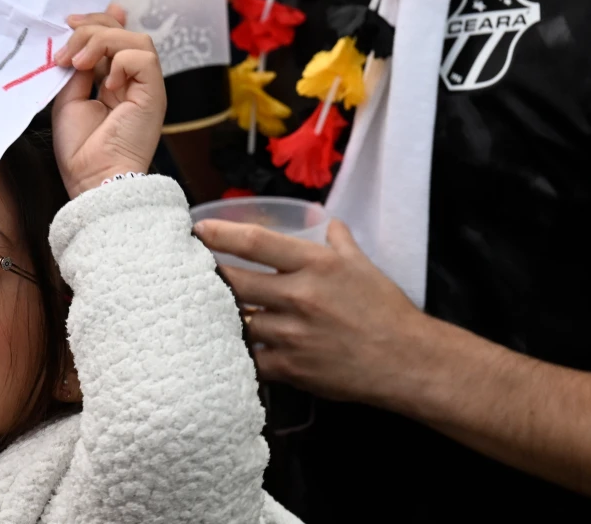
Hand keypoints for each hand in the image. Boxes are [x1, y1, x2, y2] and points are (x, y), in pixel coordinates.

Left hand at [50, 10, 164, 197]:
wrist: (94, 178)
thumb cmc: (81, 149)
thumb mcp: (68, 98)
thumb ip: (77, 70)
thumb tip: (78, 44)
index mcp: (114, 80)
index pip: (114, 37)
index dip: (97, 21)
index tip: (70, 21)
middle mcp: (133, 80)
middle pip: (124, 31)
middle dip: (91, 29)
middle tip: (65, 50)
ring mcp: (146, 87)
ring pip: (136, 39)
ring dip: (101, 42)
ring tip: (79, 63)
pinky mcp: (155, 94)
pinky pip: (144, 58)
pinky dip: (120, 61)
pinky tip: (106, 83)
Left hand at [192, 218, 438, 405]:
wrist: (407, 361)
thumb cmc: (385, 310)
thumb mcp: (363, 267)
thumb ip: (339, 242)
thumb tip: (328, 223)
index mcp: (315, 264)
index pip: (256, 242)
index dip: (220, 234)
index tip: (196, 230)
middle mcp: (299, 295)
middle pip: (234, 281)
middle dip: (204, 275)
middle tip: (183, 270)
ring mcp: (292, 333)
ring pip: (237, 320)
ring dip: (218, 314)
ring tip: (197, 308)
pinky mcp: (290, 367)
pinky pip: (249, 358)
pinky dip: (235, 351)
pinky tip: (221, 346)